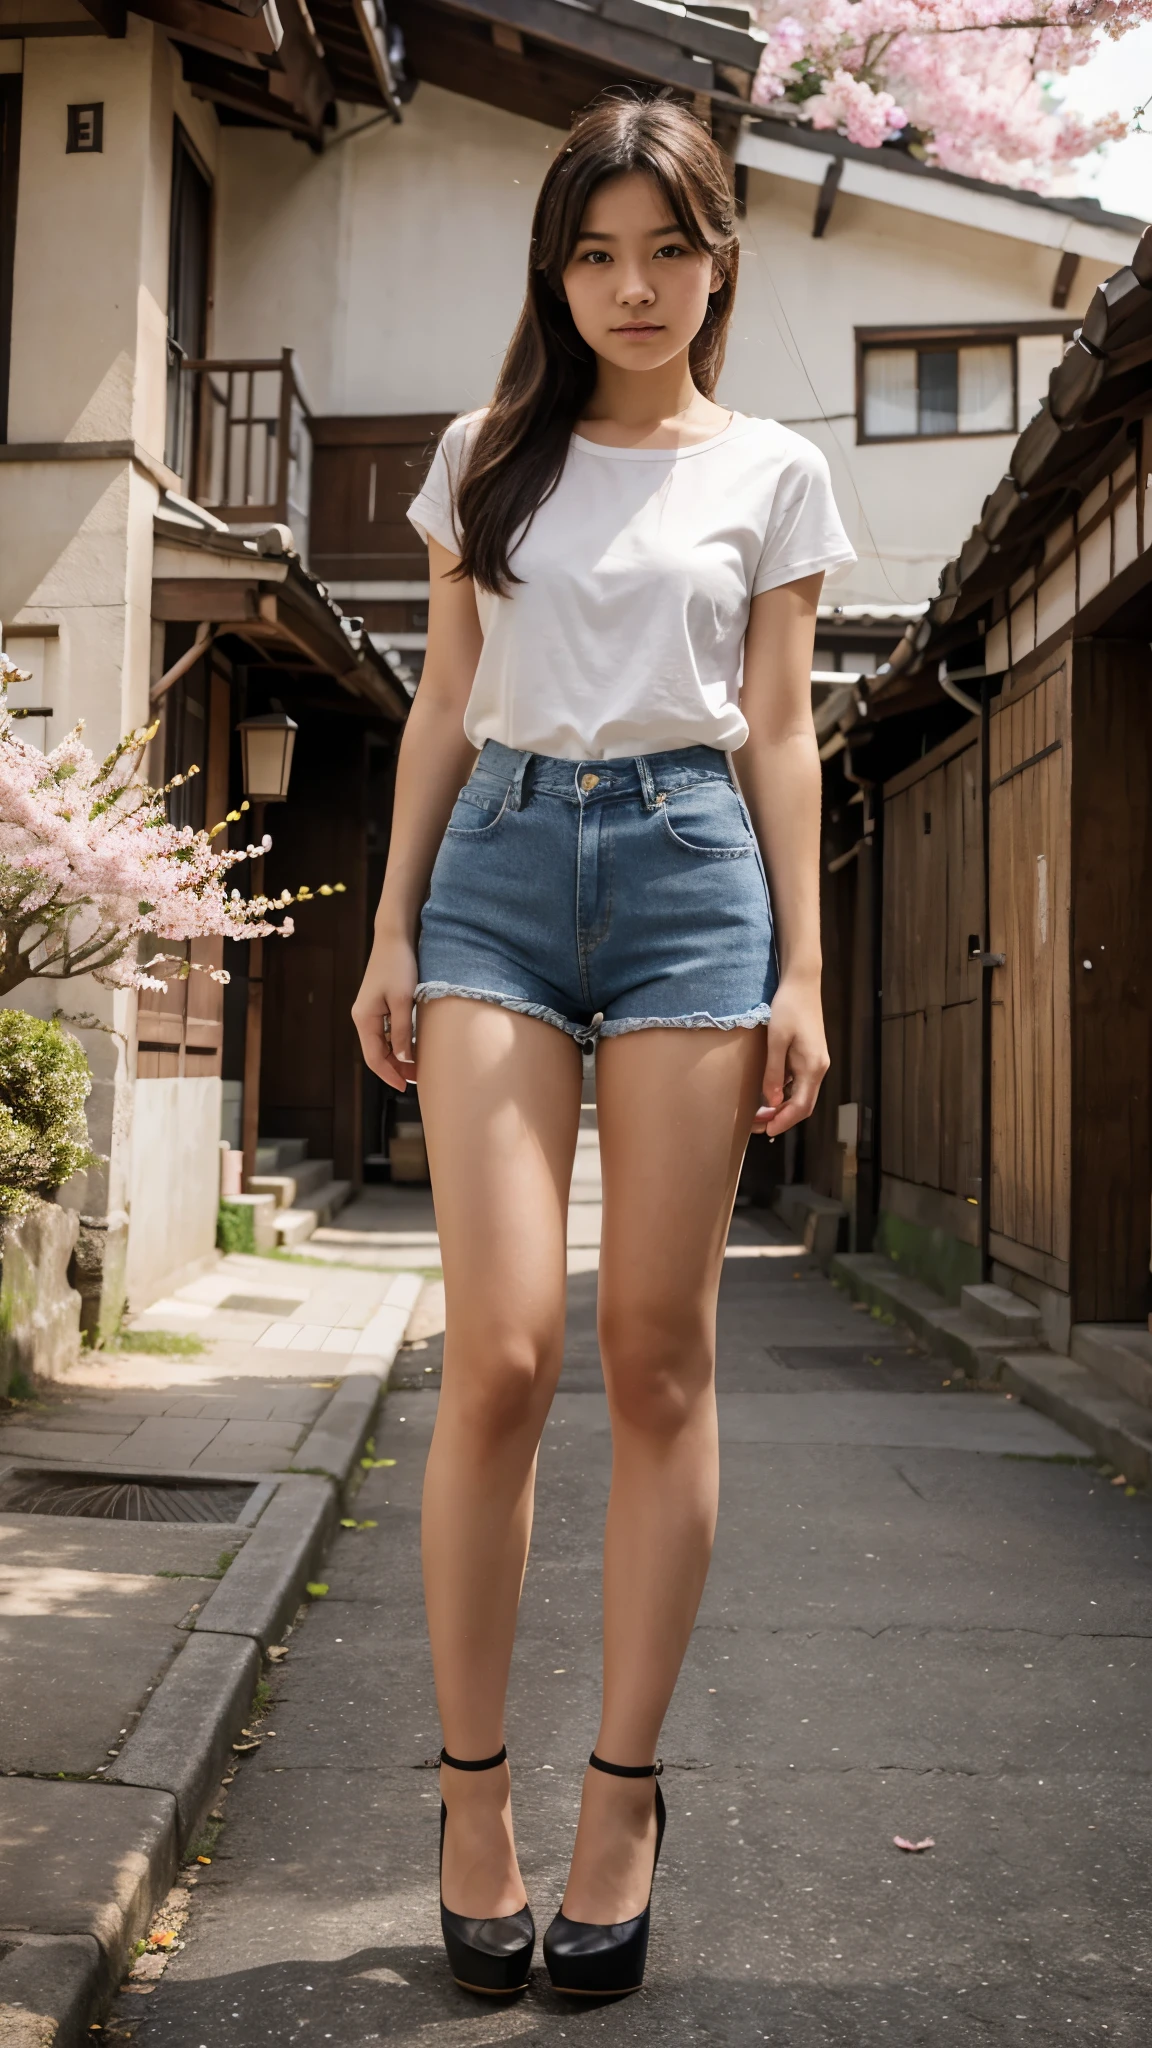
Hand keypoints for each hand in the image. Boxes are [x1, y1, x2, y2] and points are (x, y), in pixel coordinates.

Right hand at [351, 931, 418, 1092]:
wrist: (394, 938)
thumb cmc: (399, 966)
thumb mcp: (402, 1000)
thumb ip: (401, 1031)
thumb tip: (402, 1057)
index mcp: (365, 1019)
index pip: (374, 1057)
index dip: (389, 1074)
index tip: (406, 1087)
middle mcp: (363, 1017)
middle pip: (376, 1053)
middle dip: (395, 1068)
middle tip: (418, 1079)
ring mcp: (369, 1011)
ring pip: (381, 1043)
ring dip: (397, 1056)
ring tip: (418, 1067)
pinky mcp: (378, 1004)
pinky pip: (385, 1032)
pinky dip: (397, 1043)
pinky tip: (412, 1046)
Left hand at [753, 975, 828, 1135]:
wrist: (802, 983)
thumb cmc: (788, 1007)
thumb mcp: (776, 1039)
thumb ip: (774, 1072)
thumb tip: (771, 1101)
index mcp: (813, 1067)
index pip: (801, 1106)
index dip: (783, 1121)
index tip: (765, 1130)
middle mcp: (818, 1068)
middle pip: (803, 1105)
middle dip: (782, 1118)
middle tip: (756, 1126)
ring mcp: (816, 1063)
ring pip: (801, 1095)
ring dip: (782, 1107)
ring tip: (759, 1115)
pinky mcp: (809, 1057)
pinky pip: (799, 1083)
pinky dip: (785, 1094)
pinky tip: (768, 1095)